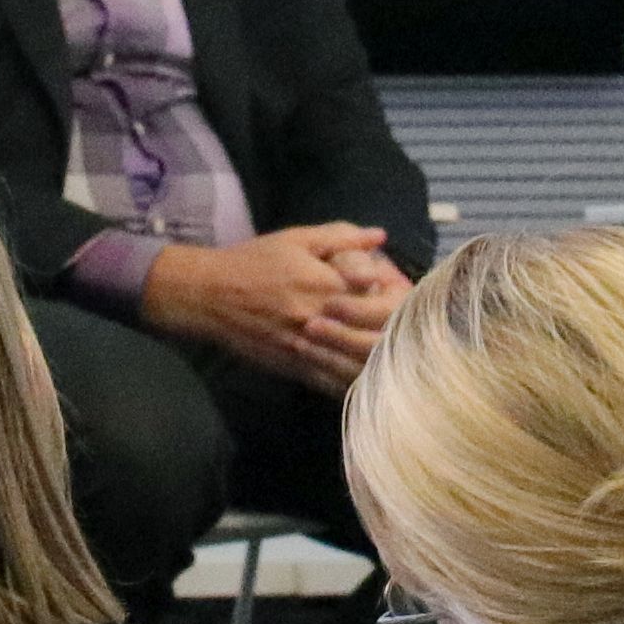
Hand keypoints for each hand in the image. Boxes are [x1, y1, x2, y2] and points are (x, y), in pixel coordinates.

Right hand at [143, 225, 405, 389]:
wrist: (208, 295)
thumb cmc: (254, 260)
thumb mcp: (297, 238)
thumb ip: (341, 236)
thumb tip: (381, 236)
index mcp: (323, 284)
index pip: (377, 299)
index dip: (400, 300)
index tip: (410, 297)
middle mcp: (318, 320)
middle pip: (372, 338)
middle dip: (397, 338)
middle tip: (414, 334)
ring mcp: (305, 348)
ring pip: (354, 366)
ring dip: (381, 367)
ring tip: (403, 364)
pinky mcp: (292, 366)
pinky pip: (329, 383)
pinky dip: (352, 386)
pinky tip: (371, 386)